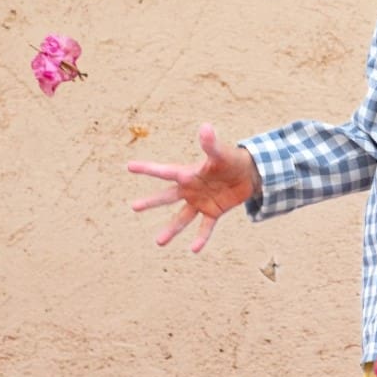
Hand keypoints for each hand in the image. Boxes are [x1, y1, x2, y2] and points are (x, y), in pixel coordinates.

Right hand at [128, 122, 260, 252]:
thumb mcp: (221, 153)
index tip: (129, 166)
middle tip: (133, 207)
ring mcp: (200, 202)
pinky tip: (194, 249)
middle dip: (151, 202)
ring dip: (171, 229)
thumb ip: (210, 144)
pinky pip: (205, 227)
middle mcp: (190, 189)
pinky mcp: (213, 212)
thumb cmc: (231, 160)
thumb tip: (205, 127)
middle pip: (167, 197)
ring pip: (182, 218)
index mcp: (188, 174)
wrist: (248, 174)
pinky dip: (201, 238)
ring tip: (159, 242)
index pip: (164, 171)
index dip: (147, 168)